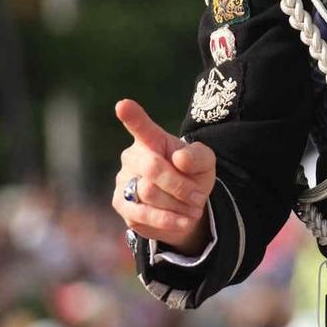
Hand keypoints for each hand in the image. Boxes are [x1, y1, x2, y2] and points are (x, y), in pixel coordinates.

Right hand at [112, 99, 216, 253]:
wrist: (185, 207)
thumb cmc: (192, 176)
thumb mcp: (205, 163)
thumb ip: (197, 156)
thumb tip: (179, 159)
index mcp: (152, 140)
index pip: (141, 127)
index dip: (131, 116)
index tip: (123, 105)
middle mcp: (132, 157)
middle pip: (152, 168)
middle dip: (180, 185)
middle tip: (199, 197)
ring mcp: (123, 181)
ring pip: (149, 193)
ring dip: (177, 204)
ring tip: (192, 209)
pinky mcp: (121, 205)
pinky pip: (143, 214)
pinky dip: (168, 220)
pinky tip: (183, 221)